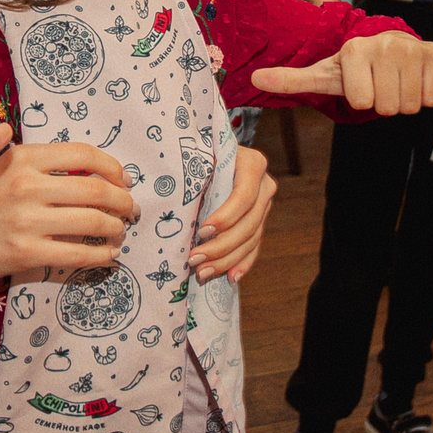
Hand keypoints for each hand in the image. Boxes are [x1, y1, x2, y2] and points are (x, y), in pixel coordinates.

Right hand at [0, 140, 141, 279]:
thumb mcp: (3, 166)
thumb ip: (42, 162)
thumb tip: (94, 167)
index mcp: (24, 158)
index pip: (84, 154)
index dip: (113, 167)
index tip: (124, 180)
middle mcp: (27, 185)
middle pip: (97, 190)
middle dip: (124, 202)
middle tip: (130, 210)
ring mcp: (26, 220)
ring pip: (93, 223)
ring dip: (116, 229)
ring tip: (119, 232)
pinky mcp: (26, 253)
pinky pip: (79, 254)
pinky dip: (102, 255)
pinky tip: (108, 255)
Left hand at [191, 146, 275, 282]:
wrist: (218, 155)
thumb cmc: (203, 155)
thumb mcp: (201, 157)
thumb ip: (197, 171)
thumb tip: (167, 196)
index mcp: (253, 165)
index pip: (244, 197)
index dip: (225, 217)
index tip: (202, 231)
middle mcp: (264, 186)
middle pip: (248, 224)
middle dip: (221, 246)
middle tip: (195, 259)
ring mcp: (264, 206)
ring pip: (251, 240)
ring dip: (226, 260)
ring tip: (202, 271)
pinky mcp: (260, 223)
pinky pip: (254, 248)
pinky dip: (242, 264)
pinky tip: (231, 277)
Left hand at [250, 32, 432, 115]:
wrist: (391, 45)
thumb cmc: (354, 66)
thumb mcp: (324, 74)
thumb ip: (291, 79)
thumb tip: (253, 79)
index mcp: (354, 48)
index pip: (362, 102)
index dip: (361, 99)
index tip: (360, 83)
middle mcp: (384, 43)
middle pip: (387, 107)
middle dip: (383, 102)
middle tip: (379, 84)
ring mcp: (413, 47)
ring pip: (410, 104)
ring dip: (404, 100)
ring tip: (396, 80)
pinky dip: (426, 94)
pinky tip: (416, 78)